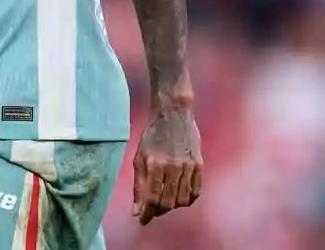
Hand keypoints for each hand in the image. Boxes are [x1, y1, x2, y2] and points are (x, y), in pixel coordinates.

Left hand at [132, 105, 202, 225]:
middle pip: (168, 202)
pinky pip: (196, 192)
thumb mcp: (139, 157)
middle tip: (152, 211)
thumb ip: (138, 185)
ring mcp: (188, 167)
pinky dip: (187, 200)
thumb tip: (136, 210)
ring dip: (172, 206)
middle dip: (158, 211)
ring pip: (182, 200)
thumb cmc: (152, 136)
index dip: (147, 213)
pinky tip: (179, 197)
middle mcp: (173, 168)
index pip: (151, 198)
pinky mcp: (200, 166)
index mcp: (154, 165)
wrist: (174, 115)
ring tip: (164, 203)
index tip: (142, 221)